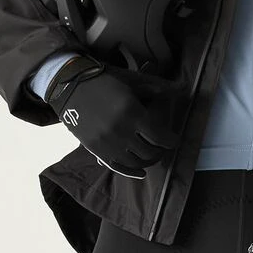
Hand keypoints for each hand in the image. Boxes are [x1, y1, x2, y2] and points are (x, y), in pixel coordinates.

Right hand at [50, 64, 180, 178]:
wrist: (70, 86)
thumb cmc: (105, 80)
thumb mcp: (132, 81)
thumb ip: (156, 87)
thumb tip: (181, 90)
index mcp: (132, 112)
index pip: (160, 137)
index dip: (171, 141)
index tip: (174, 140)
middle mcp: (121, 131)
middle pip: (149, 152)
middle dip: (160, 151)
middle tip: (162, 147)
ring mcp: (107, 143)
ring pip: (135, 162)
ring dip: (147, 161)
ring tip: (151, 155)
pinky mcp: (96, 149)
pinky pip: (117, 167)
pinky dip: (131, 171)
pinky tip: (141, 172)